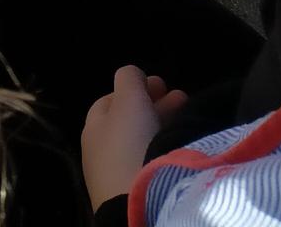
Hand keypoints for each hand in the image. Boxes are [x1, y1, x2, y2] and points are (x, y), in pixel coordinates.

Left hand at [81, 68, 188, 209]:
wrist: (138, 204)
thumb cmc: (131, 144)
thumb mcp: (129, 98)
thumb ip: (129, 78)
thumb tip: (133, 77)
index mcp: (93, 127)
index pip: (112, 99)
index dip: (136, 88)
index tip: (162, 85)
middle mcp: (100, 151)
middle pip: (129, 121)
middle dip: (155, 105)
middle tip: (181, 99)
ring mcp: (115, 176)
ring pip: (141, 142)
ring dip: (163, 126)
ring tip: (187, 120)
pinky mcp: (132, 193)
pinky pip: (148, 162)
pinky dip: (162, 149)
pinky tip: (177, 148)